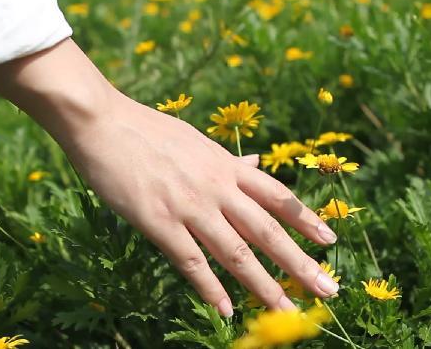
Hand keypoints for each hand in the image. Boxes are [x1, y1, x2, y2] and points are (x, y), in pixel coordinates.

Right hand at [0, 39, 338, 315]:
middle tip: (329, 290)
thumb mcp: (192, 140)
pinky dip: (211, 288)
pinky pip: (191, 261)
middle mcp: (214, 186)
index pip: (276, 195)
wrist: (99, 120)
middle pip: (266, 230)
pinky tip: (226, 309)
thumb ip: (225, 159)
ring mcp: (188, 205)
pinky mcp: (158, 220)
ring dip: (263, 285)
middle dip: (299, 262)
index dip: (306, 219)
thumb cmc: (142, 129)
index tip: (331, 241)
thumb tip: (256, 161)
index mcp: (223, 165)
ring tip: (285, 311)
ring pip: (236, 251)